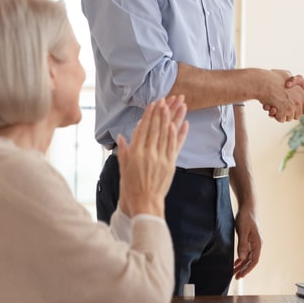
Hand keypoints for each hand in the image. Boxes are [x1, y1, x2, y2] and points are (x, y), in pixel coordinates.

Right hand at [116, 96, 188, 216]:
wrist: (145, 203)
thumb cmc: (131, 187)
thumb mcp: (123, 168)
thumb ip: (124, 151)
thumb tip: (122, 136)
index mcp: (136, 153)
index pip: (143, 129)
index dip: (149, 116)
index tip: (153, 104)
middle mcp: (149, 154)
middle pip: (156, 129)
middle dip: (161, 112)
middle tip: (165, 99)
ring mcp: (161, 158)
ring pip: (167, 134)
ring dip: (173, 118)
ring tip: (177, 106)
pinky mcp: (171, 164)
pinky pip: (175, 146)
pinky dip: (178, 134)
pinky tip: (182, 124)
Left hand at [233, 203, 262, 278]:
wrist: (247, 207)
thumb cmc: (245, 218)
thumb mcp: (242, 231)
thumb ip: (242, 245)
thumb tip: (242, 258)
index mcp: (258, 243)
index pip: (254, 260)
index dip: (248, 269)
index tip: (241, 276)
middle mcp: (257, 244)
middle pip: (251, 260)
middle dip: (244, 269)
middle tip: (236, 277)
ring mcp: (253, 242)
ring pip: (248, 257)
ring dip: (242, 265)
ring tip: (234, 272)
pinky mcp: (249, 239)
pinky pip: (246, 252)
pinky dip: (241, 258)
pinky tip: (236, 262)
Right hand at [258, 69, 303, 121]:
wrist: (262, 82)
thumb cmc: (272, 77)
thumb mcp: (286, 74)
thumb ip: (292, 80)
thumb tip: (292, 81)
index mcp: (302, 94)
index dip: (301, 110)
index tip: (294, 107)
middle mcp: (298, 102)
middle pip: (297, 116)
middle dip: (290, 113)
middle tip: (282, 106)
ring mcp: (291, 108)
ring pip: (288, 118)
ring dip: (282, 114)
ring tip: (275, 106)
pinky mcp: (282, 112)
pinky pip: (280, 119)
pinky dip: (275, 116)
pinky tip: (271, 108)